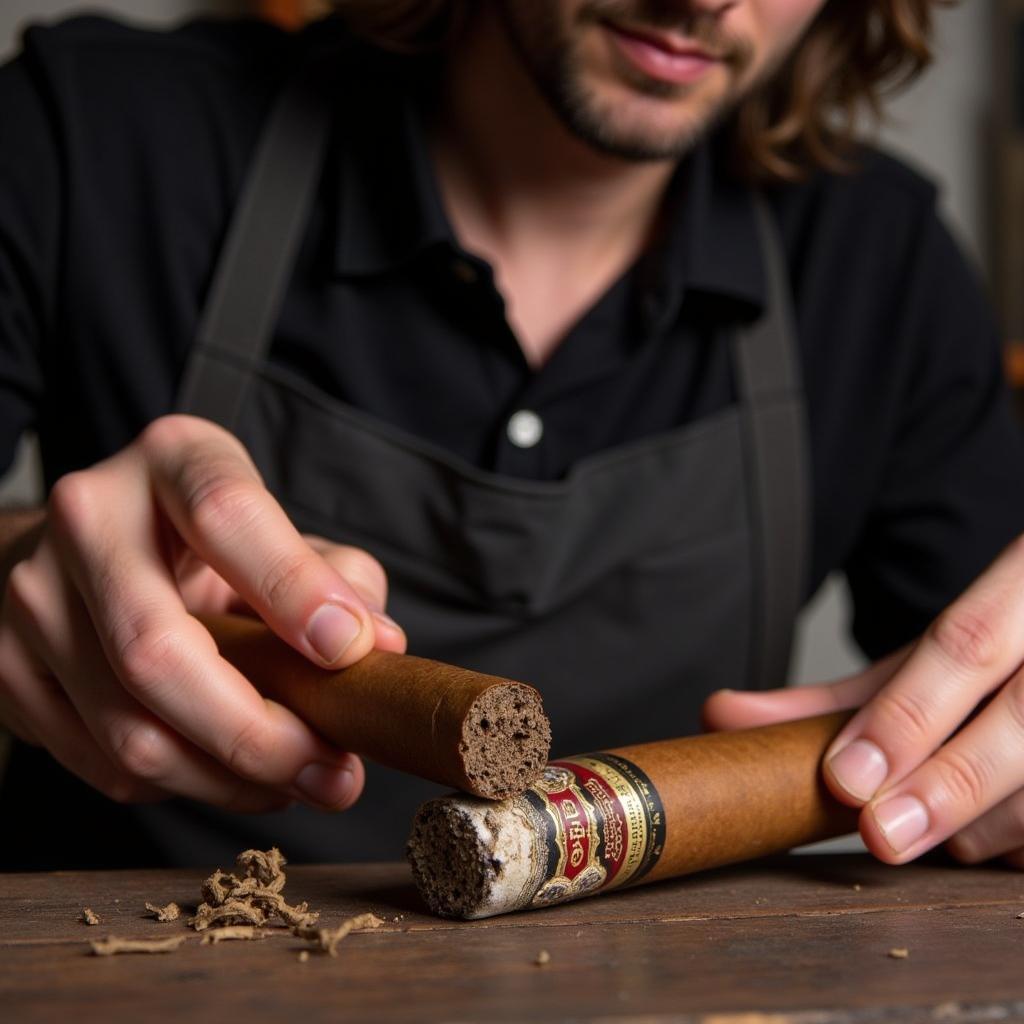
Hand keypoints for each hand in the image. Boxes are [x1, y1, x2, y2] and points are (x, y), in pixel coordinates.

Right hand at [0, 414, 405, 814]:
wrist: (88, 547)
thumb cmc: (210, 542)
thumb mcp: (281, 531)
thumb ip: (337, 578)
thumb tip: (376, 646)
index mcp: (172, 461)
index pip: (226, 517)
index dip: (293, 590)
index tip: (351, 652)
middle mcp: (88, 517)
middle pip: (157, 652)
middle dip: (258, 735)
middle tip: (334, 775)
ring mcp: (32, 596)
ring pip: (128, 730)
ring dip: (229, 780)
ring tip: (297, 782)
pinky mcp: (7, 668)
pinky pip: (101, 764)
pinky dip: (182, 786)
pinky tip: (231, 776)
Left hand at [702, 537, 1023, 870]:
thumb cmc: (1005, 643)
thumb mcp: (928, 656)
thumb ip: (838, 692)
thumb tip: (721, 717)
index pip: (966, 644)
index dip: (908, 715)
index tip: (846, 778)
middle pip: (1020, 721)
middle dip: (945, 785)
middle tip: (878, 834)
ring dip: (976, 826)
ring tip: (924, 830)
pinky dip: (1017, 843)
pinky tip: (986, 834)